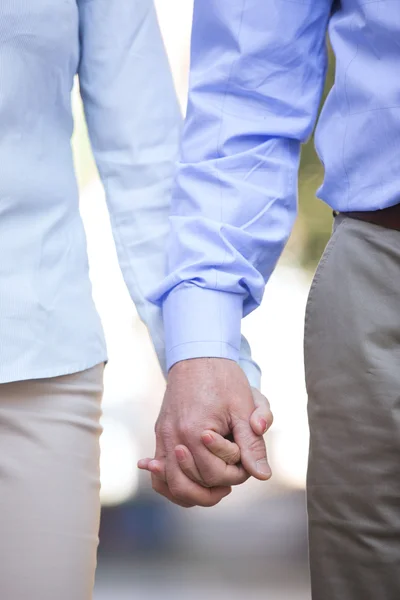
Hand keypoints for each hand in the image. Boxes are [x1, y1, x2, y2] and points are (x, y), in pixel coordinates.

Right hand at [138, 358, 272, 507]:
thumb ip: (252, 444)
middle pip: (192, 484)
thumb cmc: (224, 379)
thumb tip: (262, 475)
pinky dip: (170, 484)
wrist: (198, 356)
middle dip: (217, 486)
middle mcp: (174, 437)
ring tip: (216, 488)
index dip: (237, 474)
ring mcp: (164, 436)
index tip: (247, 460)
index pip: (216, 474)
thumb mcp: (244, 408)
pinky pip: (159, 471)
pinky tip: (188, 484)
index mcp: (195, 432)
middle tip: (234, 475)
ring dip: (193, 494)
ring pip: (170, 485)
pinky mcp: (160, 433)